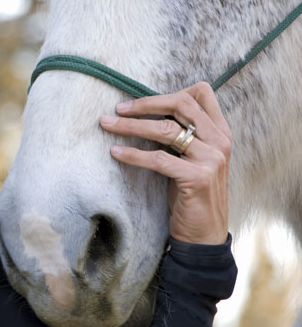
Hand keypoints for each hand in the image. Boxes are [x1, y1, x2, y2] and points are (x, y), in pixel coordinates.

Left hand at [99, 82, 231, 244]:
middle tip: (118, 109)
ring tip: (106, 125)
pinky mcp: (198, 178)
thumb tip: (145, 109)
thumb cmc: (190, 192)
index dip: (168, 93)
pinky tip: (115, 152)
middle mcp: (220, 141)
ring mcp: (212, 159)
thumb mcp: (191, 157)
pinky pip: (159, 159)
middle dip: (145, 104)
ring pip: (165, 130)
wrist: (203, 234)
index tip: (140, 101)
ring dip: (130, 126)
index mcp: (220, 132)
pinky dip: (133, 154)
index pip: (201, 94)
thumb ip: (182, 133)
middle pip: (181, 105)